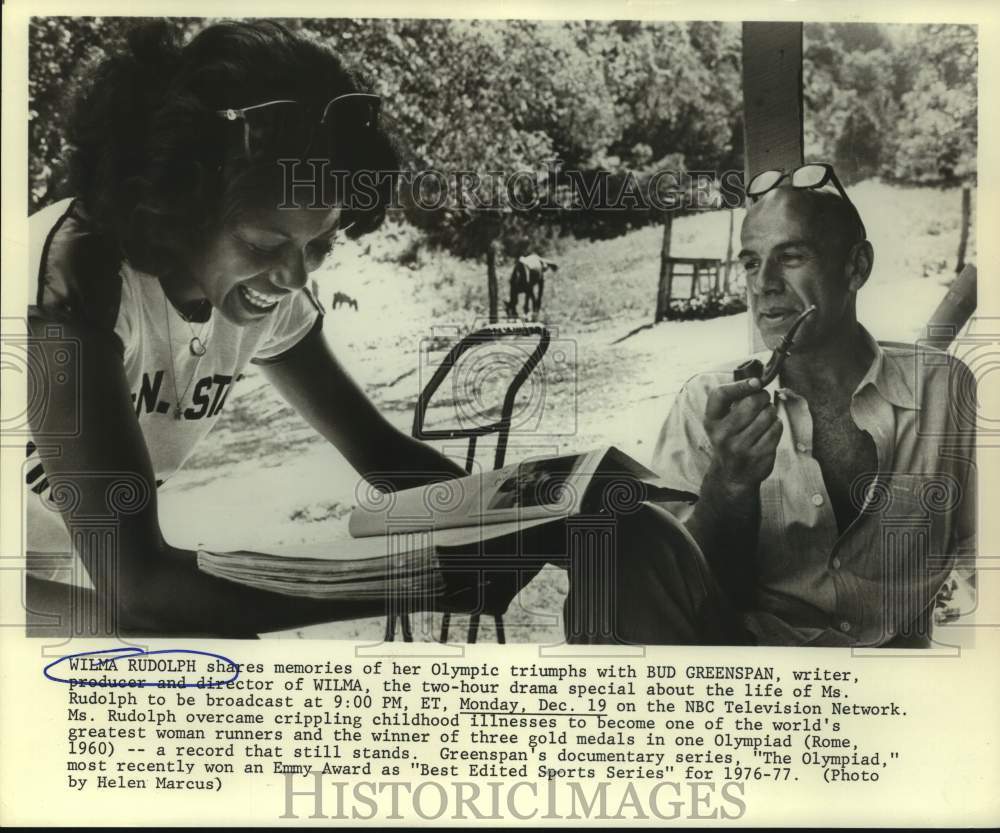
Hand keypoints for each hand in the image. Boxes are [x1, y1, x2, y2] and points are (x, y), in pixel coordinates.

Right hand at [702, 377, 781, 497]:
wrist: (732, 474)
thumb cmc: (730, 438)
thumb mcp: (721, 421)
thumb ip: (733, 401)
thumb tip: (757, 381)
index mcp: (711, 421)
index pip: (720, 395)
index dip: (740, 385)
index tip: (756, 382)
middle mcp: (722, 435)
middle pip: (750, 403)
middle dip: (763, 397)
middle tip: (764, 399)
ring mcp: (740, 447)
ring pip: (767, 415)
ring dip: (771, 411)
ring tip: (765, 417)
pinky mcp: (759, 455)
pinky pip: (776, 429)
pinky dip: (776, 425)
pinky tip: (769, 429)